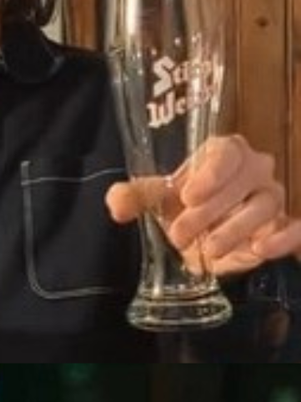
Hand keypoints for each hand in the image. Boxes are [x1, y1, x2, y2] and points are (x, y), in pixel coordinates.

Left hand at [107, 134, 295, 275]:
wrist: (201, 236)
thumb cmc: (182, 207)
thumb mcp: (156, 200)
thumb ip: (134, 196)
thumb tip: (117, 204)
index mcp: (224, 152)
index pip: (227, 152)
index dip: (210, 173)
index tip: (188, 195)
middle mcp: (255, 170)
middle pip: (244, 180)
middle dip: (210, 210)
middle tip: (181, 232)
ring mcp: (273, 197)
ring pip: (264, 206)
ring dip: (234, 229)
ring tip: (208, 249)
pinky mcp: (285, 226)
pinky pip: (294, 228)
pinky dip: (282, 238)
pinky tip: (260, 249)